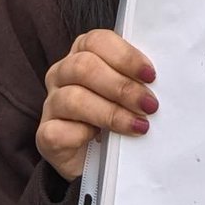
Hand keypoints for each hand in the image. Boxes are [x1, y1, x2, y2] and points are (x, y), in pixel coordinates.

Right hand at [35, 28, 158, 181]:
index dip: (125, 56)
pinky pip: (59, 131)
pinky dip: (84, 135)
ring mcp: (51, 103)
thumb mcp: (130, 92)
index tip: (150, 75)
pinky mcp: (46, 135)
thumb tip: (159, 81)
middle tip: (149, 105)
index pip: (97, 40)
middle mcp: (62, 73)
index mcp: (83, 53)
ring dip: (111, 113)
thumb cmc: (119, 116)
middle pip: (84, 67)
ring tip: (139, 126)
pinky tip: (102, 142)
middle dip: (122, 86)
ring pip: (73, 98)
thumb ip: (138, 79)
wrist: (100, 163)